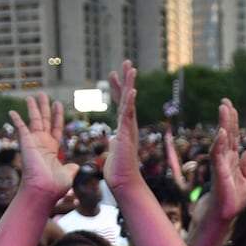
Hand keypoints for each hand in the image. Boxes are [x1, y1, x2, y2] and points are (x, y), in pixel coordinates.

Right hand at [7, 94, 70, 198]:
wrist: (44, 192)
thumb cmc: (54, 187)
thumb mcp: (68, 175)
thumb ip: (71, 168)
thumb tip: (75, 166)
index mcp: (52, 149)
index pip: (56, 128)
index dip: (58, 116)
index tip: (58, 104)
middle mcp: (42, 144)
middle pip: (44, 120)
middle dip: (44, 107)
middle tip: (43, 94)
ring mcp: (34, 143)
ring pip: (34, 120)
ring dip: (33, 108)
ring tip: (32, 96)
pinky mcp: (26, 143)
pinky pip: (21, 128)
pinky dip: (16, 120)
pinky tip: (12, 112)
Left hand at [105, 62, 142, 191]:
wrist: (124, 183)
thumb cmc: (118, 171)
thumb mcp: (114, 150)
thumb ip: (115, 141)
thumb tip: (114, 138)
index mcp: (124, 127)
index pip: (121, 104)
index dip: (118, 89)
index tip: (115, 74)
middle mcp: (129, 125)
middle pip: (127, 97)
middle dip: (126, 79)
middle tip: (127, 62)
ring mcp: (129, 129)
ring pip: (130, 102)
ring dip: (130, 84)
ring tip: (131, 68)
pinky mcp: (127, 135)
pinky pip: (129, 115)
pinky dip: (130, 102)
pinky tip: (131, 90)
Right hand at [209, 99, 245, 221]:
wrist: (226, 214)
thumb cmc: (233, 199)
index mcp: (232, 159)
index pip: (233, 137)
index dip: (233, 122)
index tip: (231, 107)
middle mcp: (225, 159)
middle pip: (227, 134)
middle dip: (226, 117)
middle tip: (225, 101)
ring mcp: (221, 164)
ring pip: (222, 140)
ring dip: (223, 124)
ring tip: (224, 108)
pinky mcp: (219, 172)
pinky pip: (218, 155)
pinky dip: (219, 143)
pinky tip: (221, 132)